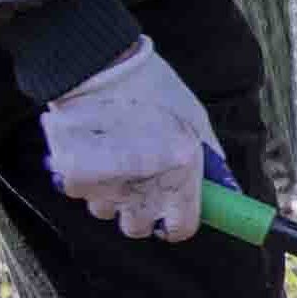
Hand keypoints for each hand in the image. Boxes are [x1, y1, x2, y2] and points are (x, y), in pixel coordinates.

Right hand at [41, 37, 219, 240]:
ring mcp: (106, 190)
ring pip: (106, 209)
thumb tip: (222, 184)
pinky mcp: (74, 180)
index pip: (180, 230)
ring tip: (116, 159)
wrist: (101, 68)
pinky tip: (94, 150)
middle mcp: (142, 193)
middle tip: (142, 184)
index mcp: (180, 180)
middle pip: (137, 227)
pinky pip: (82, 191)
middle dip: (141, 211)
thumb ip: (209, 158)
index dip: (177, 222)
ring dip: (112, 193)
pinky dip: (87, 178)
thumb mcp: (195, 121)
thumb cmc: (153, 90)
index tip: (174, 213)